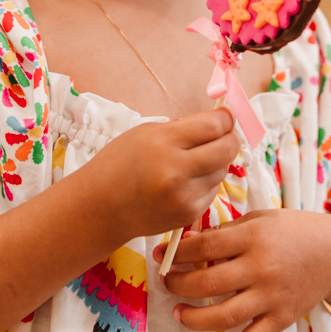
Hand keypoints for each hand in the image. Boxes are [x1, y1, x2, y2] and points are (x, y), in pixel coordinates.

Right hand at [91, 107, 240, 240]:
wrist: (100, 208)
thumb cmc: (119, 164)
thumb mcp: (146, 134)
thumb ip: (183, 129)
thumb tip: (218, 123)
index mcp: (163, 143)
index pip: (214, 126)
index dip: (225, 118)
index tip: (225, 116)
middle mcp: (176, 171)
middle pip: (227, 149)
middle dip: (230, 138)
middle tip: (224, 134)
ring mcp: (184, 196)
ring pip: (222, 170)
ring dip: (217, 161)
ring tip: (196, 159)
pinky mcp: (188, 214)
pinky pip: (212, 190)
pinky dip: (206, 181)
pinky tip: (186, 180)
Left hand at [153, 203, 330, 331]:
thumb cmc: (295, 230)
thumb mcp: (263, 218)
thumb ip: (229, 231)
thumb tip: (189, 243)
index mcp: (256, 236)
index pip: (207, 246)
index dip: (178, 252)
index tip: (160, 255)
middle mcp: (263, 268)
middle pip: (209, 282)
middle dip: (179, 285)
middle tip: (165, 283)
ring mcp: (273, 297)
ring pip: (224, 316)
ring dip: (194, 318)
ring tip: (178, 313)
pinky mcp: (282, 319)